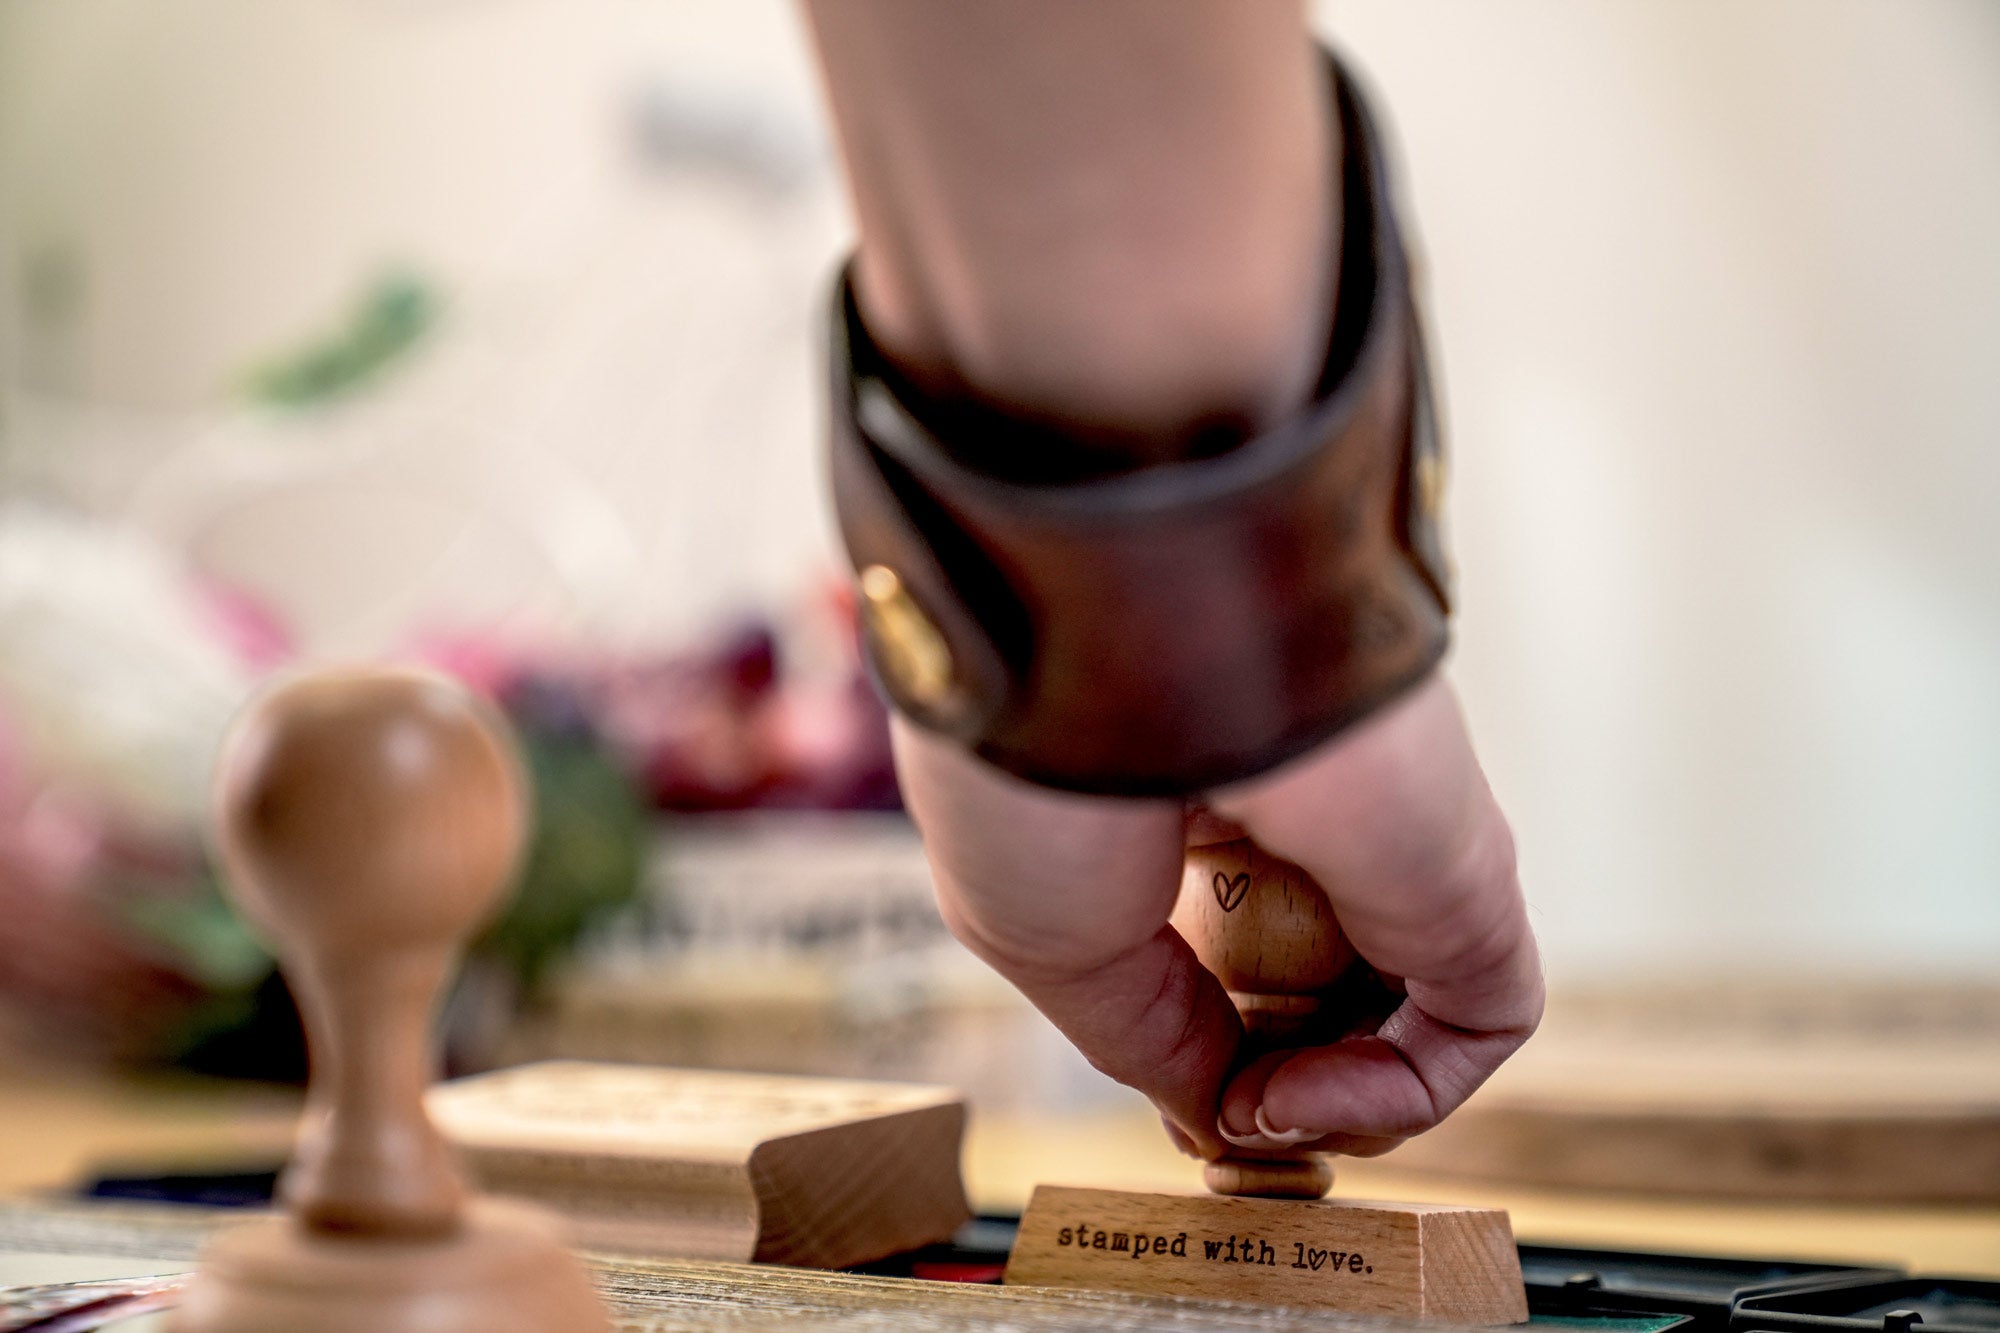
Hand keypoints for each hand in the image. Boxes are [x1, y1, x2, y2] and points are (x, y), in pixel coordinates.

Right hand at [892, 671, 1541, 1160]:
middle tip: (1216, 1124)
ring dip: (1333, 1105)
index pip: (1228, 952)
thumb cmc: (1035, 763)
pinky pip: (1478, 1016)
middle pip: (1314, 986)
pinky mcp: (1461, 868)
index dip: (1199, 1054)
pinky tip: (1292, 1102)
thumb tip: (1215, 1120)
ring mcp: (1382, 835)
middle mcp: (1294, 810)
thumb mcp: (1050, 941)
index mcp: (1185, 797)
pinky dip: (1397, 1096)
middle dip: (1267, 1084)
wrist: (1100, 652)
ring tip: (1251, 1118)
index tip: (1168, 1107)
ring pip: (1406, 1007)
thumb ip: (1144, 1039)